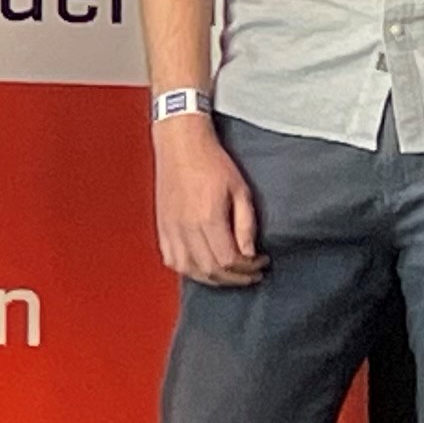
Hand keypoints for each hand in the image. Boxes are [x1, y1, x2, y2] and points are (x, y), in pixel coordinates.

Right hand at [153, 115, 266, 285]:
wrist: (181, 144)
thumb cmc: (211, 161)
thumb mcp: (240, 190)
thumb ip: (245, 224)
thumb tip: (249, 253)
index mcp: (207, 218)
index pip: (228, 260)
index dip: (248, 268)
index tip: (261, 262)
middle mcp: (186, 228)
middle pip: (210, 270)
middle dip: (234, 277)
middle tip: (250, 273)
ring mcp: (171, 228)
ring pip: (189, 270)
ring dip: (211, 278)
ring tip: (228, 274)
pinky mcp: (162, 225)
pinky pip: (171, 259)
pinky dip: (187, 269)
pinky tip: (201, 266)